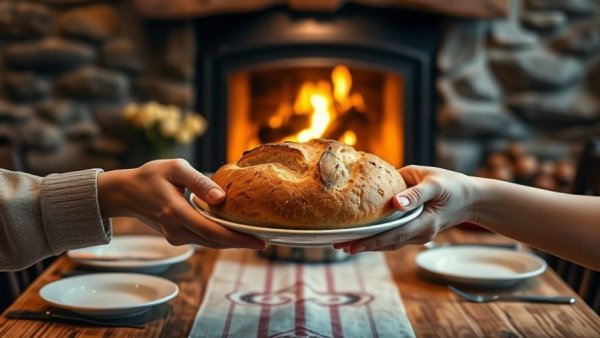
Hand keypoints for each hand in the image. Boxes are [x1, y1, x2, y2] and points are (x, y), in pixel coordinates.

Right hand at [97, 159, 265, 248]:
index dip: (239, 239)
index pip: (213, 231)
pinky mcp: (176, 238)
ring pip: (210, 243)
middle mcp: (176, 231)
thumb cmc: (150, 175)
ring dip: (232, 241)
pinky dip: (220, 238)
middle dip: (242, 242)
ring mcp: (175, 238)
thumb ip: (200, 182)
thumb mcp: (175, 169)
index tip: (261, 242)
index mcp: (176, 213)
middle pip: (216, 242)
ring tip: (256, 237)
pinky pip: (203, 240)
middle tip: (268, 240)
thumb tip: (223, 198)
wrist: (124, 193)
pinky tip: (235, 232)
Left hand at [334, 165, 479, 253]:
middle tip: (337, 245)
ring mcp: (419, 235)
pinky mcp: (416, 231)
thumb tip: (394, 202)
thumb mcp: (435, 183)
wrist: (471, 197)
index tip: (350, 244)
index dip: (370, 241)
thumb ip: (415, 193)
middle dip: (362, 245)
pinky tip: (362, 236)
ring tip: (343, 243)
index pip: (392, 235)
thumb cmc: (451, 184)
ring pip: (390, 242)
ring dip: (368, 244)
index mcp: (424, 222)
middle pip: (387, 243)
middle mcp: (420, 234)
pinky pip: (395, 237)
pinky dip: (378, 238)